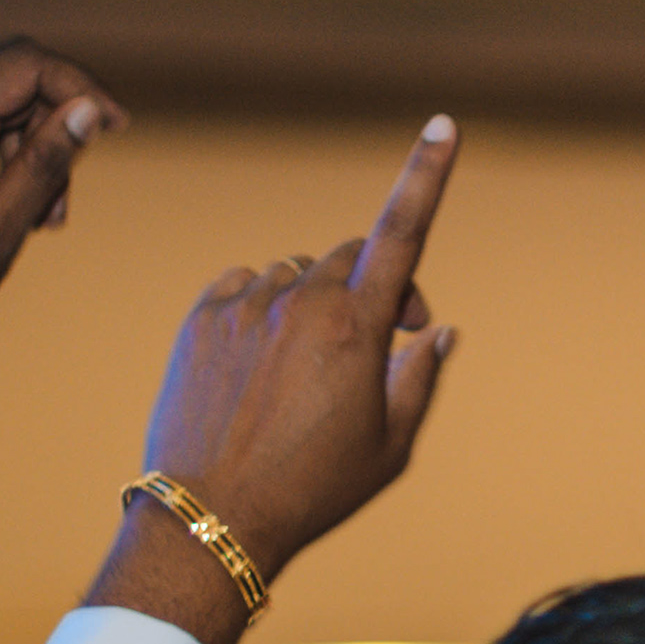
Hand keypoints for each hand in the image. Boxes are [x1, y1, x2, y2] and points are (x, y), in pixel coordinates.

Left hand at [0, 41, 128, 348]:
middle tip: (62, 202)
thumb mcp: (2, 225)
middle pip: (11, 81)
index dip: (80, 88)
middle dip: (53, 130)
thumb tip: (91, 111)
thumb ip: (47, 161)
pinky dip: (0, 152)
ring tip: (40, 217)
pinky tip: (9, 204)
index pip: (25, 65)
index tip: (117, 125)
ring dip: (30, 148)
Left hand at [139, 117, 462, 587]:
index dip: (426, 176)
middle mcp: (300, 301)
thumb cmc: (314, 490)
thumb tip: (439, 330)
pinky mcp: (203, 318)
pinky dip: (263, 309)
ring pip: (298, 275)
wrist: (213, 517)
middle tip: (388, 341)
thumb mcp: (390, 445)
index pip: (402, 235)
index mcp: (357, 328)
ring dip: (316, 304)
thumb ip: (420, 377)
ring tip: (310, 371)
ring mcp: (246, 305)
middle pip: (352, 256)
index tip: (442, 126)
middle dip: (377, 286)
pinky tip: (263, 363)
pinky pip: (245, 287)